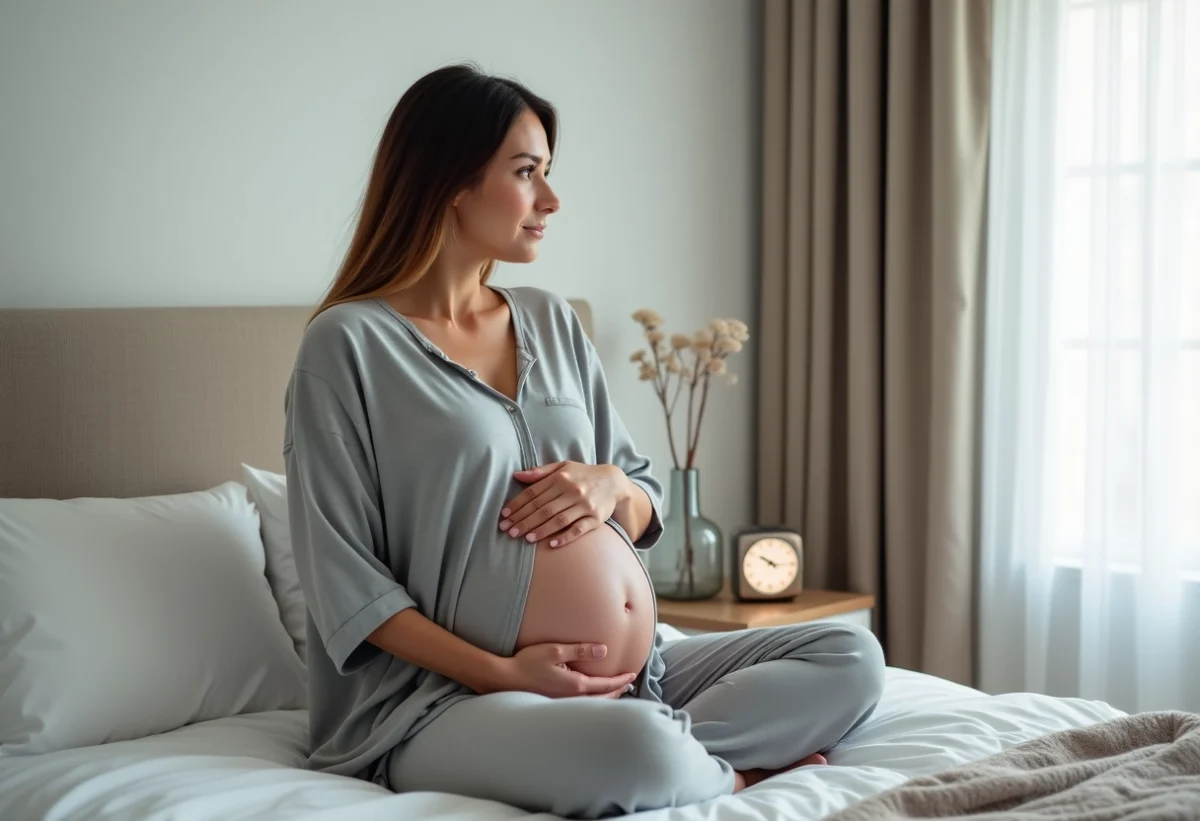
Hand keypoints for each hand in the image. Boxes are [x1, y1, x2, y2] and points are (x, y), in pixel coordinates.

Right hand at [494, 642, 638, 698]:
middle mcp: (573, 699)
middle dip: (618, 691)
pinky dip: (594, 701)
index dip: (621, 680)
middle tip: (629, 684)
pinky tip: (592, 696)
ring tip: (616, 691)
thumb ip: (581, 650)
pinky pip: (582, 706)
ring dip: (607, 698)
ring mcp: (563, 704)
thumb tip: (604, 650)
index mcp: (576, 685)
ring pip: (593, 704)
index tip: (632, 675)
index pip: (606, 685)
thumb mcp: (555, 650)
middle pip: (603, 698)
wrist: (504, 680)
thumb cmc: (528, 663)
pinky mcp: (555, 705)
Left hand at [499, 461, 629, 548]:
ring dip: (541, 530)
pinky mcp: (595, 518)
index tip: (504, 515)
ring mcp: (585, 505)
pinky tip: (551, 544)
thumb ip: (540, 472)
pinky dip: (564, 537)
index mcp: (561, 478)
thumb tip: (516, 475)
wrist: (613, 481)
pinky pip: (578, 529)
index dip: (518, 505)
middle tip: (509, 531)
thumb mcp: (563, 467)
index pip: (534, 494)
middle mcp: (572, 491)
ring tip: (526, 538)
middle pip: (543, 509)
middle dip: (524, 521)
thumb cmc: (582, 475)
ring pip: (558, 520)